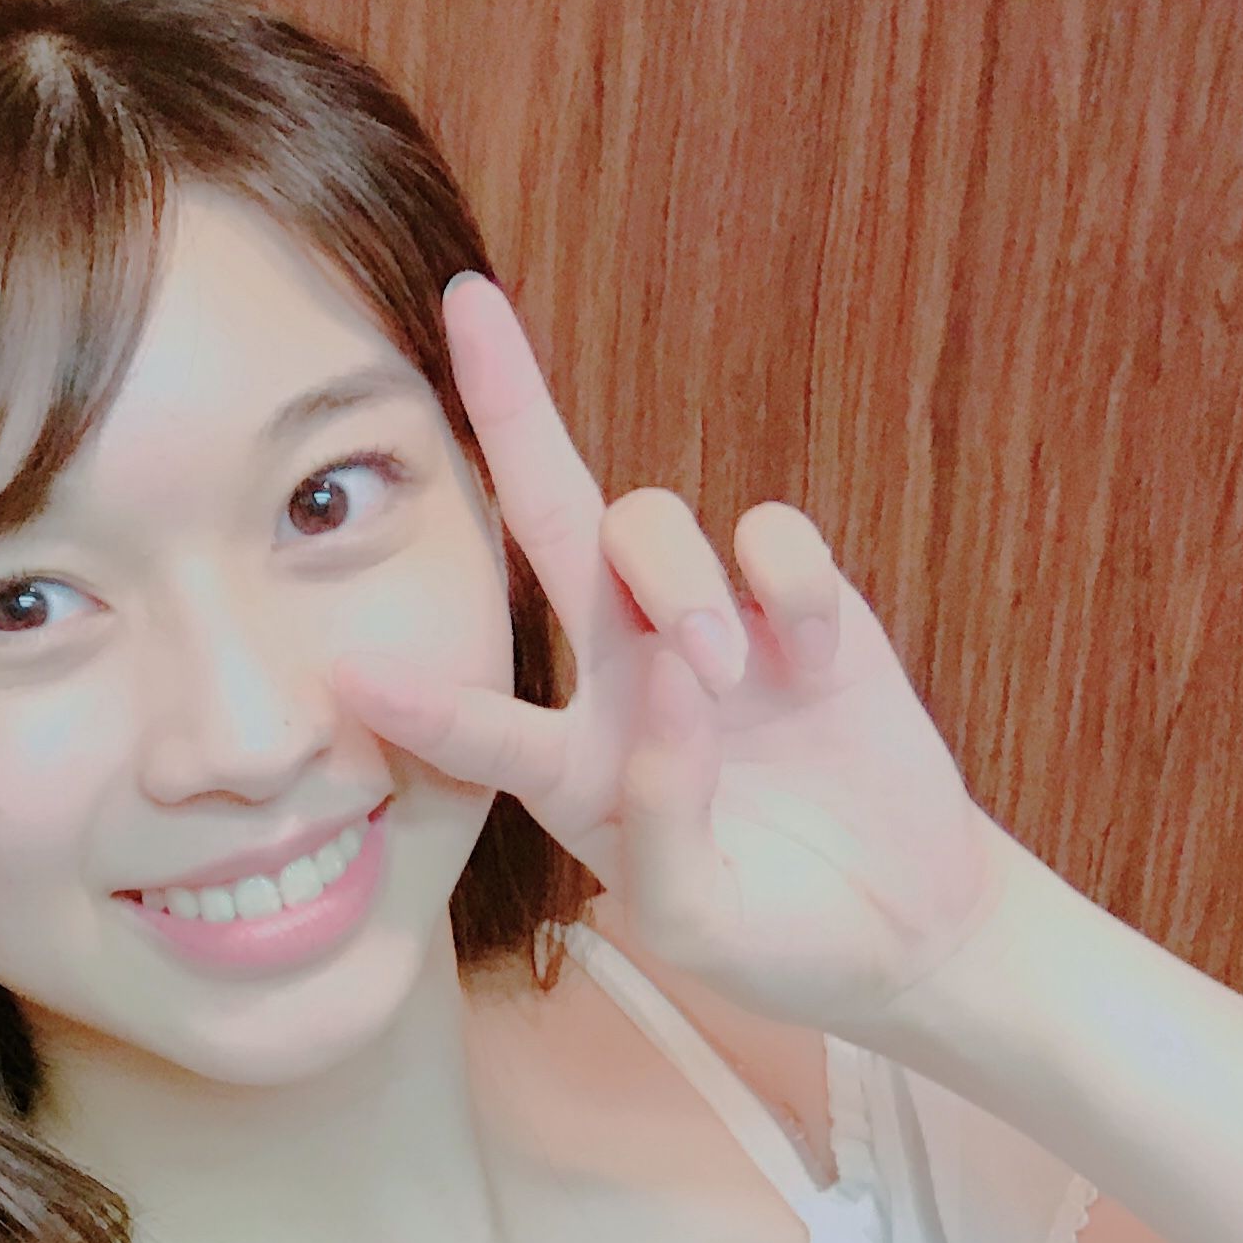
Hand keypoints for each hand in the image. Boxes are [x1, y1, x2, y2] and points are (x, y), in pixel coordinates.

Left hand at [337, 273, 1018, 1035]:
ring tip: (727, 676)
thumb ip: (664, 825)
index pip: (477, 721)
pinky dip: (793, 582)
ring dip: (679, 584)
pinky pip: (774, 536)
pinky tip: (813, 657)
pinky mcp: (804, 608)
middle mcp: (620, 678)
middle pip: (551, 520)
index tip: (345, 667)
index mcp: (568, 769)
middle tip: (469, 306)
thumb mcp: (699, 924)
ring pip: (653, 525)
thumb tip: (673, 689)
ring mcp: (709, 630)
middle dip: (511, 411)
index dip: (418, 696)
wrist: (896, 925)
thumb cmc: (772, 936)